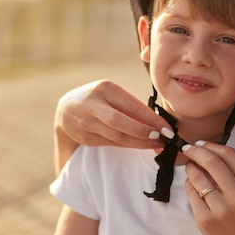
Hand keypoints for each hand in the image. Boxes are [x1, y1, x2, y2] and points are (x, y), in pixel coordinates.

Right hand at [56, 80, 171, 148]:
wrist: (66, 109)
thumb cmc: (99, 99)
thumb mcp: (112, 94)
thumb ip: (131, 106)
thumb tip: (157, 123)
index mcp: (105, 89)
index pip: (132, 106)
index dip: (152, 119)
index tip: (168, 128)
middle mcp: (93, 105)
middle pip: (120, 123)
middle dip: (143, 132)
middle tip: (162, 138)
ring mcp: (87, 123)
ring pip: (117, 137)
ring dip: (139, 142)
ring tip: (157, 144)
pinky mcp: (85, 137)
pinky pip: (111, 143)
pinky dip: (129, 145)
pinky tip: (141, 145)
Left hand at [181, 141, 234, 234]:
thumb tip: (207, 151)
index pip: (230, 155)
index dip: (212, 145)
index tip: (201, 143)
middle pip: (212, 162)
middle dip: (196, 151)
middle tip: (188, 149)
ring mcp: (222, 210)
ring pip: (198, 177)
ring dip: (190, 168)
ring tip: (190, 167)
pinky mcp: (206, 220)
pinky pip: (191, 193)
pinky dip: (189, 185)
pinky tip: (192, 185)